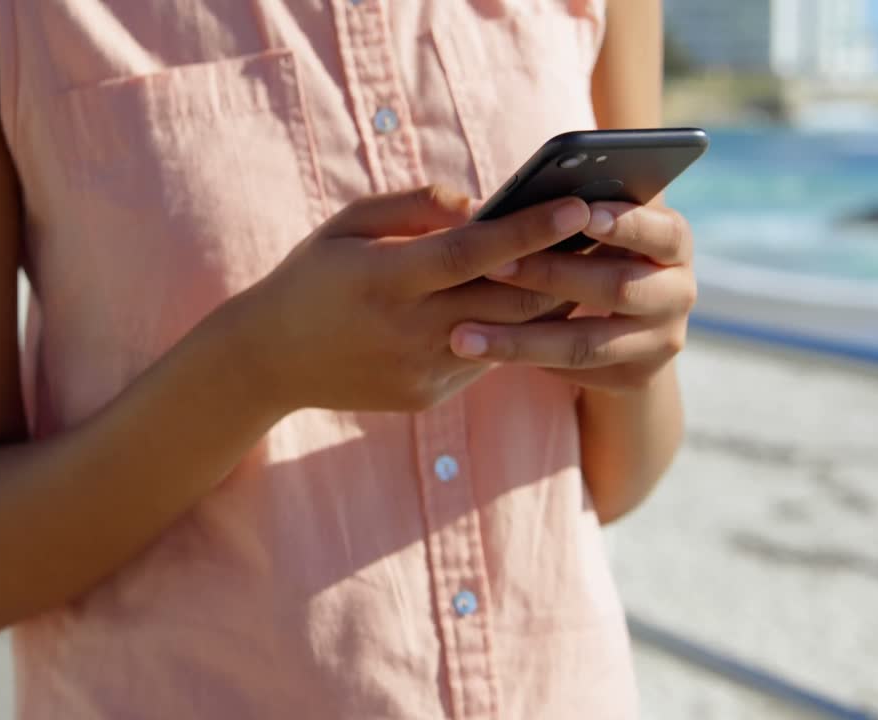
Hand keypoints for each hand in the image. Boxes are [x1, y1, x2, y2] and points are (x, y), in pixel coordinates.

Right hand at [236, 185, 590, 411]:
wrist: (271, 359)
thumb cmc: (313, 277)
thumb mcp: (348, 224)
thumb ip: (414, 205)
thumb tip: (482, 204)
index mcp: (384, 279)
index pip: (472, 253)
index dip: (529, 230)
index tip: (577, 205)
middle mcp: (407, 330)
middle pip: (507, 300)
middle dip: (562, 268)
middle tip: (605, 235)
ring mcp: (421, 370)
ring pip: (509, 335)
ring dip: (550, 302)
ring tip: (583, 266)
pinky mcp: (428, 395)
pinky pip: (488, 358)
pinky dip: (514, 329)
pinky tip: (535, 303)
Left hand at [447, 202, 696, 393]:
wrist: (625, 322)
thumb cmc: (597, 249)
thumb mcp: (603, 221)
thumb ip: (585, 200)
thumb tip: (563, 158)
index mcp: (674, 242)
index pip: (663, 230)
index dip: (626, 224)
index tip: (583, 212)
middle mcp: (678, 292)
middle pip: (617, 287)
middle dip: (550, 275)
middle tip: (492, 266)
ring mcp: (661, 340)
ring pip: (586, 344)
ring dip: (521, 339)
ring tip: (461, 335)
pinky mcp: (636, 377)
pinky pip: (575, 371)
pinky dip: (527, 359)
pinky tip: (481, 353)